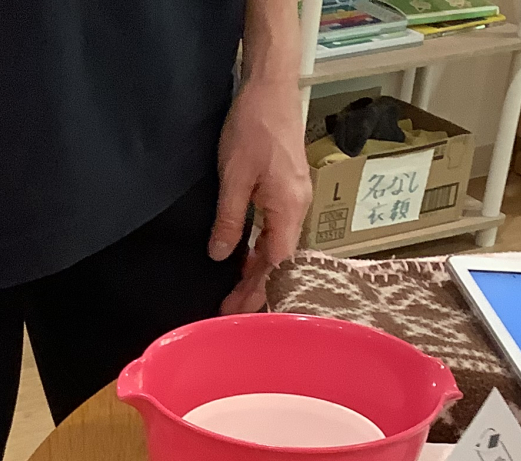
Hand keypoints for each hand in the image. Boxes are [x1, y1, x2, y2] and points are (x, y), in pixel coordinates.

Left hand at [210, 80, 313, 315]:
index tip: (237, 311)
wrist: (272, 87)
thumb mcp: (233, 177)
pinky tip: (245, 260)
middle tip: (231, 313)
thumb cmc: (253, 126)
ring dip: (257, 272)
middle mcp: (298, 207)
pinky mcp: (287, 189)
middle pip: (279, 260)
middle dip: (257, 289)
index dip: (257, 290)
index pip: (276, 263)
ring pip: (278, 246)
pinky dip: (260, 250)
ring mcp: (295, 198)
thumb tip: (222, 256)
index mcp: (289, 208)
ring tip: (236, 294)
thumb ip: (230, 220)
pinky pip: (276, 230)